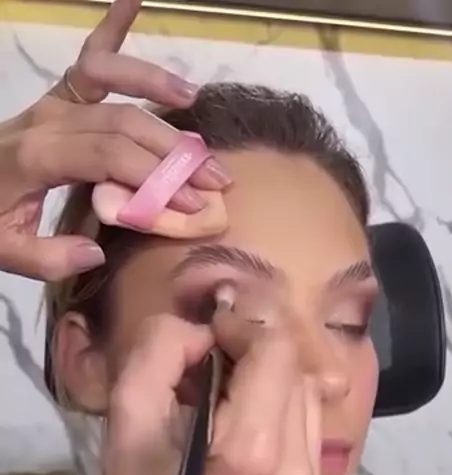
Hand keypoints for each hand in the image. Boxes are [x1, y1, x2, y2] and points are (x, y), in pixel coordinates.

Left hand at [0, 0, 229, 281]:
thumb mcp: (7, 252)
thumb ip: (49, 258)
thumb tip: (97, 254)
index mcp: (41, 156)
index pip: (111, 157)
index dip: (156, 178)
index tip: (193, 203)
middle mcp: (50, 120)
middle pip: (124, 123)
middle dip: (174, 150)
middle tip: (217, 177)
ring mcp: (54, 103)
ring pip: (114, 88)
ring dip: (156, 89)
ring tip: (193, 100)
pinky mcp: (57, 99)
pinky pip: (88, 58)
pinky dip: (111, 27)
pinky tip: (133, 1)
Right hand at [86, 309, 321, 474]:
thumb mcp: (128, 411)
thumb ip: (162, 348)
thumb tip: (207, 330)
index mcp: (252, 452)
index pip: (275, 351)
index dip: (243, 326)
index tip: (209, 332)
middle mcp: (296, 469)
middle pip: (294, 368)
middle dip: (254, 351)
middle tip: (210, 361)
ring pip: (307, 391)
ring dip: (269, 377)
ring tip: (224, 393)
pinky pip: (309, 421)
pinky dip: (280, 405)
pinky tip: (244, 419)